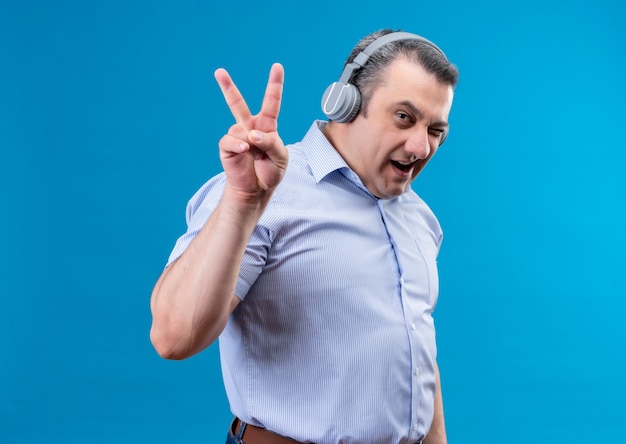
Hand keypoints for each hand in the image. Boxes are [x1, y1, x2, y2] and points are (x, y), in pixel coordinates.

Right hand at [214, 63, 287, 202]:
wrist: (256, 190)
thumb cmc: (270, 172)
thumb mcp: (281, 157)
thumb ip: (271, 142)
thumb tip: (252, 134)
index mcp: (267, 126)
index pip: (271, 102)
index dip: (274, 84)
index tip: (277, 66)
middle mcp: (250, 127)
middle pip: (237, 103)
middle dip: (227, 87)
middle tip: (218, 71)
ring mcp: (237, 136)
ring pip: (242, 129)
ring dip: (253, 143)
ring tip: (255, 156)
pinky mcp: (227, 147)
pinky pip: (231, 141)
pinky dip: (239, 146)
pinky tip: (245, 152)